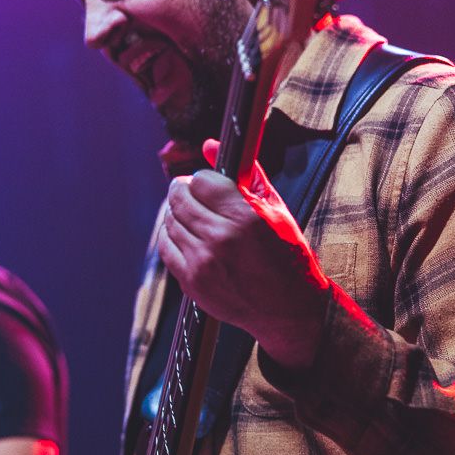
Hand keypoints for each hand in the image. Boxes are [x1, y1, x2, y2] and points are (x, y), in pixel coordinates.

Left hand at [157, 139, 329, 369]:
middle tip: (193, 193)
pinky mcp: (192, 283)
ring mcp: (203, 263)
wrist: (288, 310)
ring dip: (178, 214)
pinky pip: (166, 247)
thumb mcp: (276, 210)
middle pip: (179, 198)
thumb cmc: (288, 256)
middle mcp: (221, 239)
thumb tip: (210, 144)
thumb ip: (246, 174)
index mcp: (245, 217)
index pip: (201, 180)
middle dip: (185, 190)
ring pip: (170, 221)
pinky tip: (186, 235)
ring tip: (195, 217)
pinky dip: (171, 236)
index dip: (205, 178)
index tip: (211, 184)